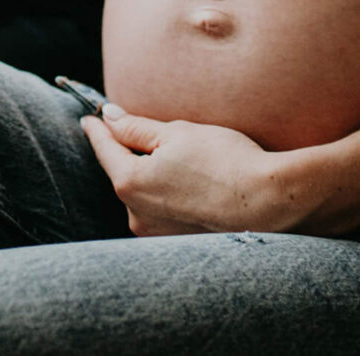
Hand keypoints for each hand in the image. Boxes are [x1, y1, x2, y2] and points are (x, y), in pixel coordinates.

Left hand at [80, 105, 298, 235]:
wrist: (268, 203)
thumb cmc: (225, 161)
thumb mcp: (178, 132)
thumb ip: (137, 127)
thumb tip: (111, 118)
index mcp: (130, 182)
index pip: (104, 148)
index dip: (97, 129)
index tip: (91, 117)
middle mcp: (135, 213)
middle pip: (123, 172)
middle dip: (128, 150)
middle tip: (137, 129)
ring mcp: (154, 232)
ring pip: (142, 192)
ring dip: (149, 173)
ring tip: (179, 158)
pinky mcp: (174, 242)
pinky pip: (160, 209)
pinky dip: (166, 193)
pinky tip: (189, 182)